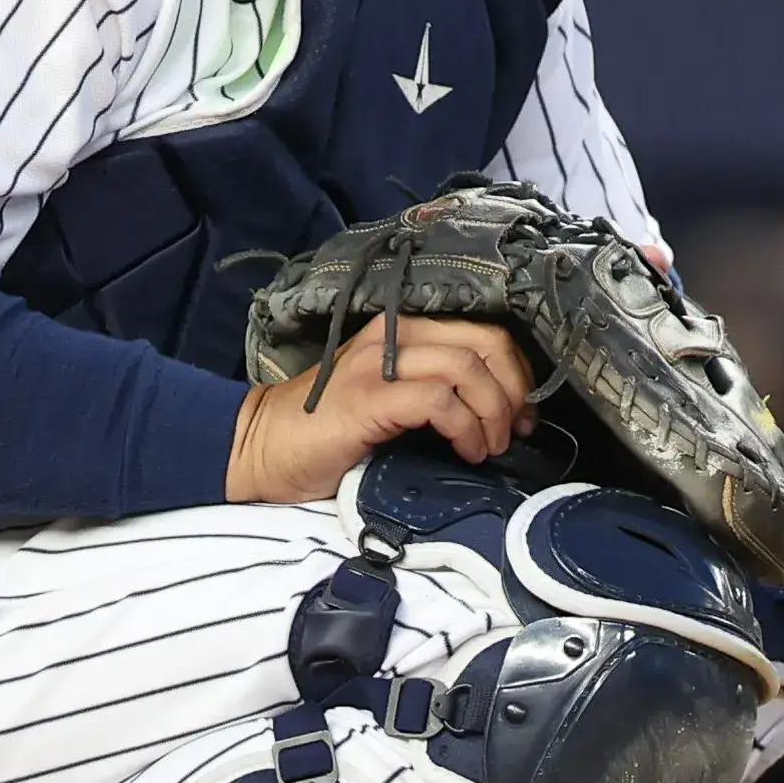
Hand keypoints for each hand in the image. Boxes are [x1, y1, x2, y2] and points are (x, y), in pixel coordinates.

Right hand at [226, 317, 537, 503]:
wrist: (260, 449)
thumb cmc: (327, 433)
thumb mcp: (390, 399)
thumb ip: (435, 390)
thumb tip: (502, 414)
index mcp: (402, 331)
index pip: (484, 331)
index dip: (516, 371)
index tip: (523, 413)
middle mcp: (393, 335)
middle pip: (486, 341)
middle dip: (514, 389)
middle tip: (514, 431)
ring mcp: (378, 364)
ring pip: (468, 365)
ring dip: (493, 410)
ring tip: (489, 446)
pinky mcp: (368, 398)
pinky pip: (439, 400)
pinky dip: (465, 427)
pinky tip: (466, 451)